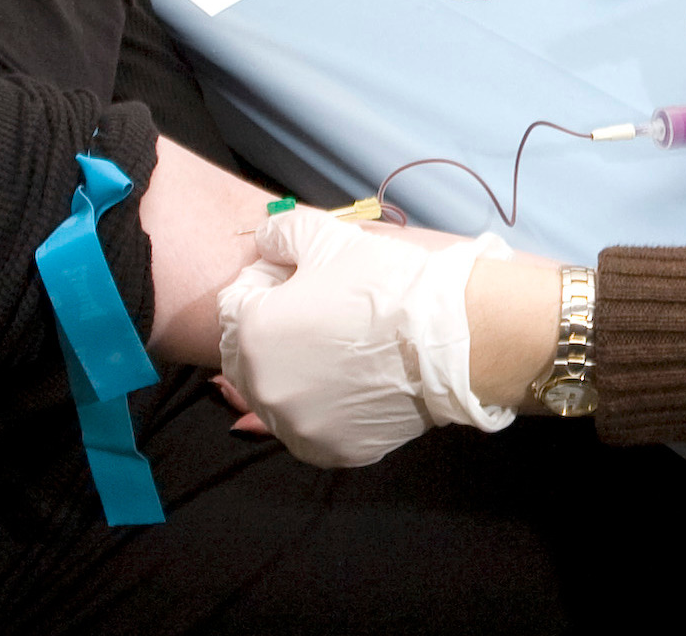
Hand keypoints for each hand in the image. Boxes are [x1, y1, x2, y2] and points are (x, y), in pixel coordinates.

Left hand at [213, 210, 515, 466]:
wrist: (451, 336)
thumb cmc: (385, 282)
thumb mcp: (325, 236)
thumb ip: (280, 232)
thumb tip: (266, 241)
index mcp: (250, 335)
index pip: (234, 305)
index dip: (265, 285)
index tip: (300, 279)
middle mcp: (263, 390)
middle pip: (248, 356)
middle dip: (271, 333)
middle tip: (318, 315)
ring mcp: (298, 428)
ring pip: (279, 396)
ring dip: (294, 373)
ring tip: (338, 350)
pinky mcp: (332, 452)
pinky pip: (313, 427)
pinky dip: (324, 408)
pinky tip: (352, 383)